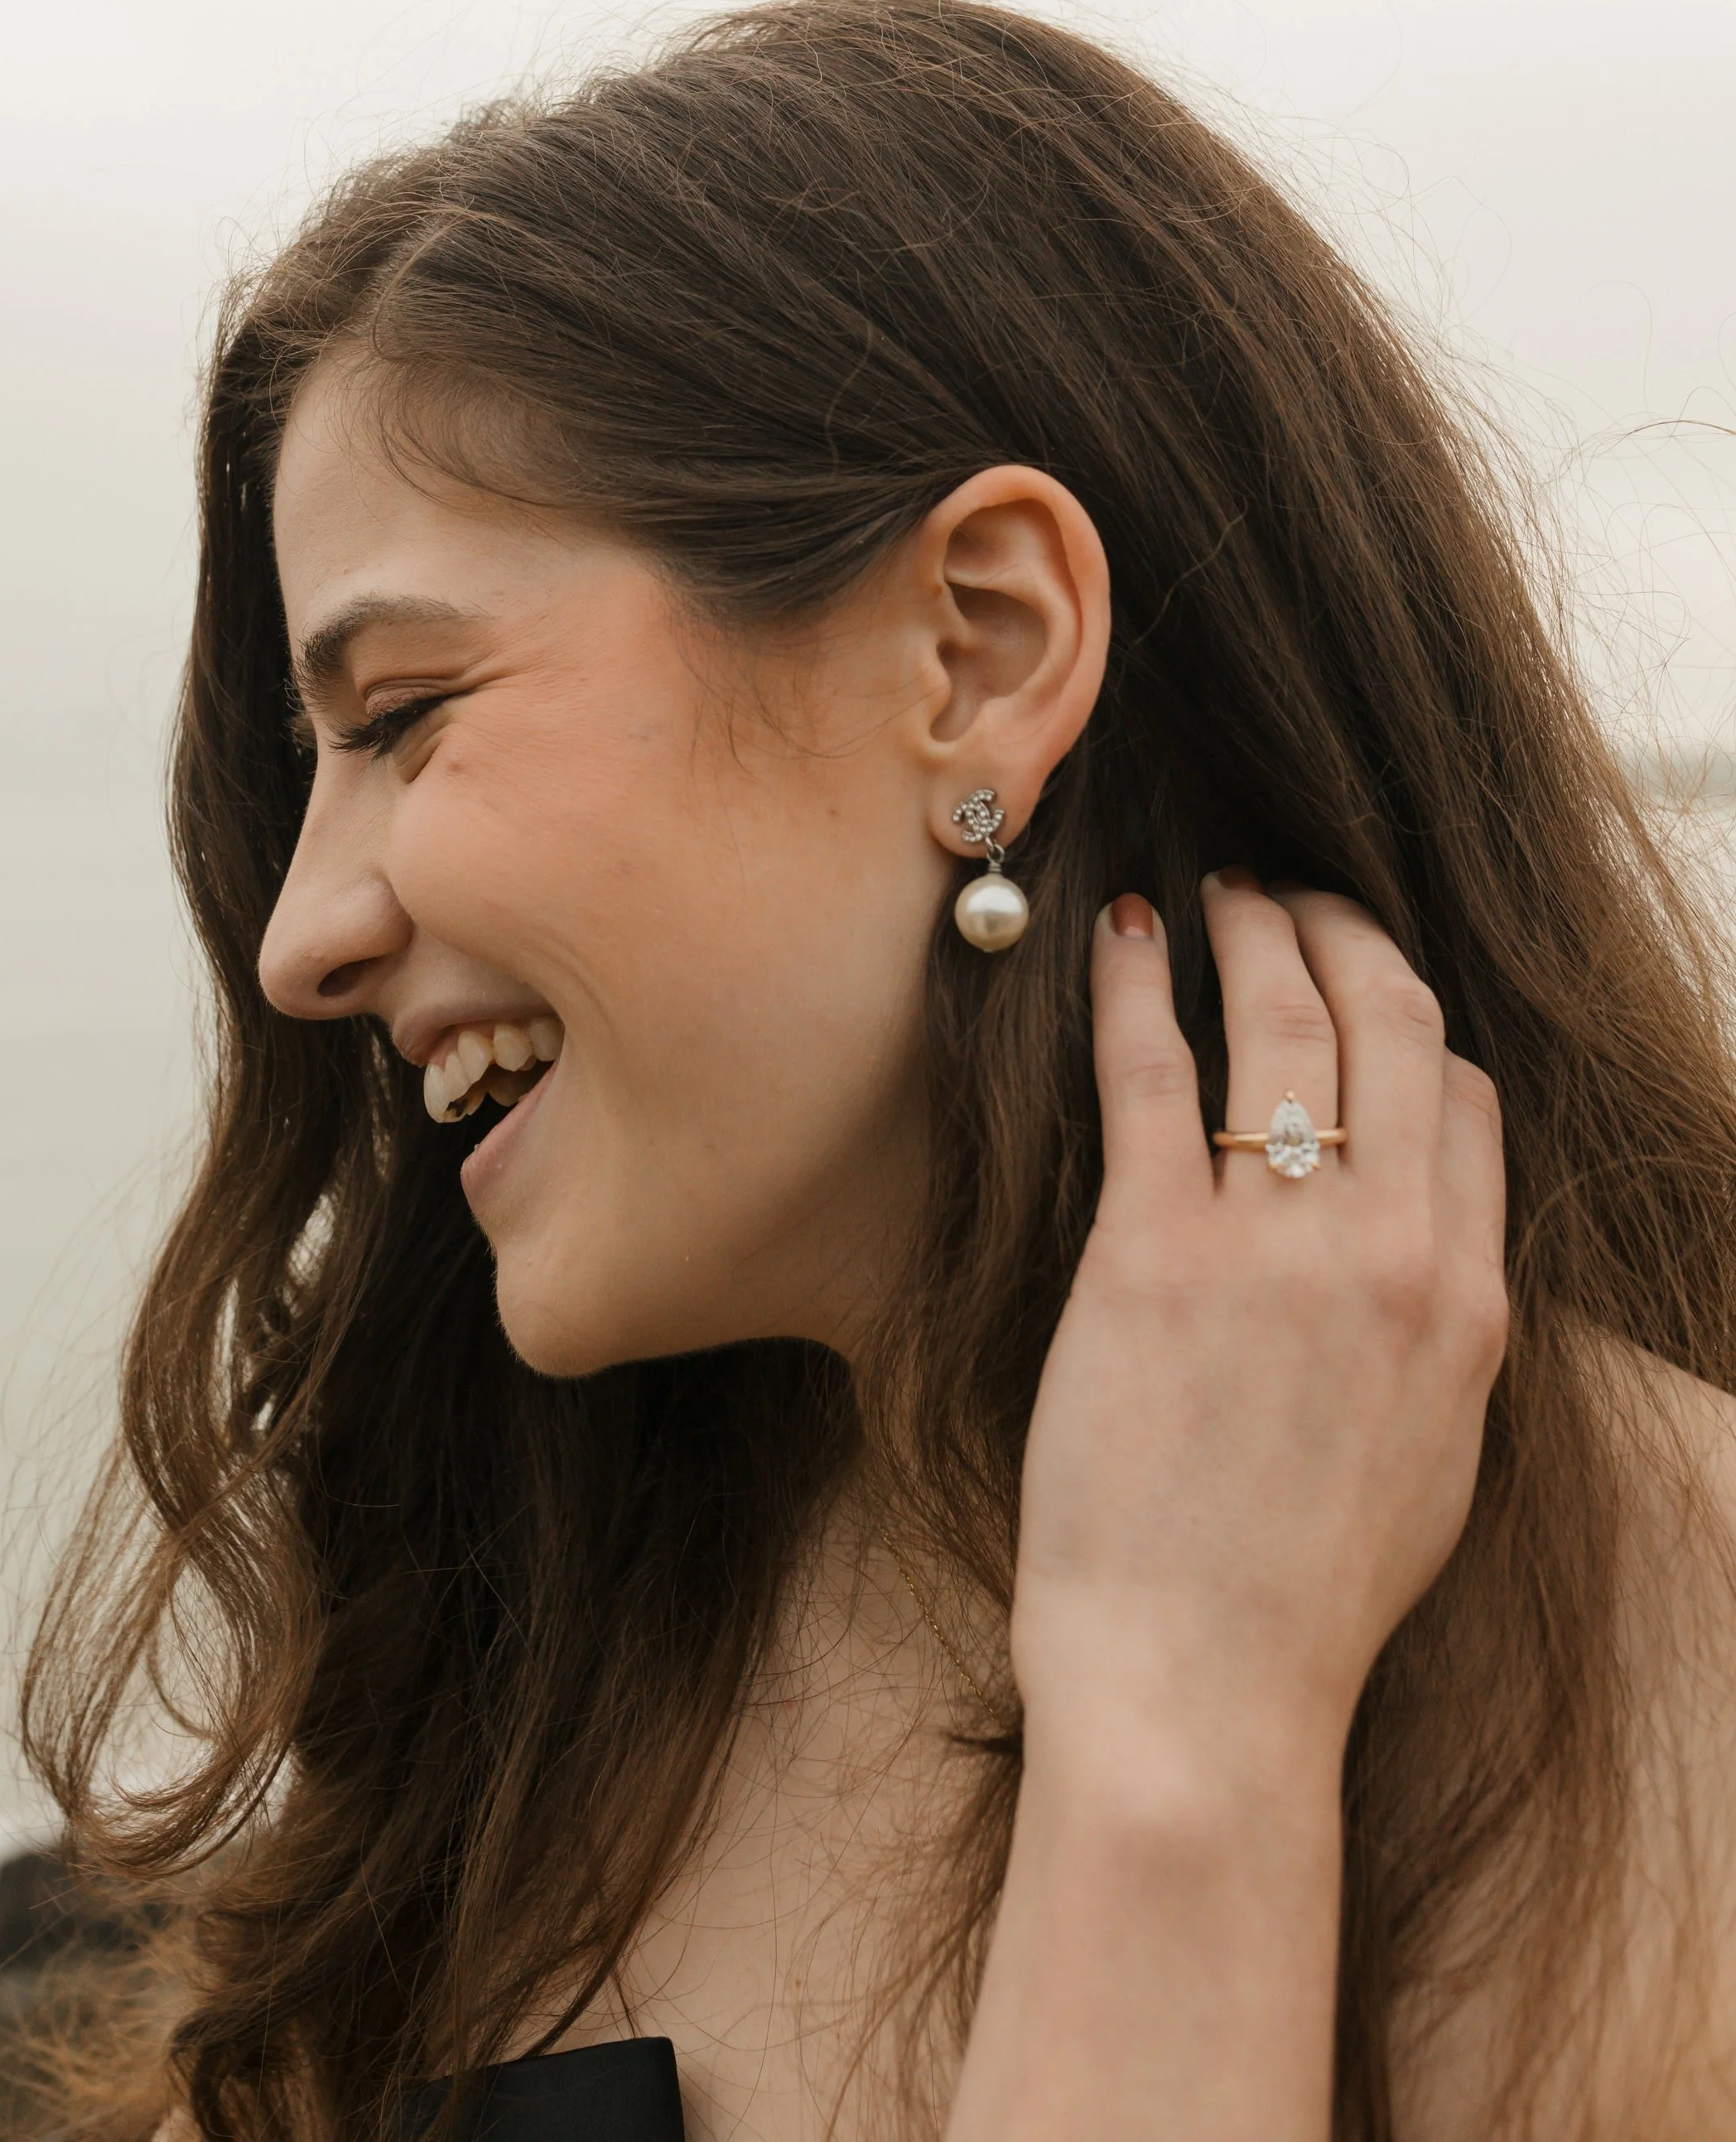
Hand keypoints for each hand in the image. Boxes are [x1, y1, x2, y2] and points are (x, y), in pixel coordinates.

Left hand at [1009, 872, 1507, 1765]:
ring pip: (1281, 1022)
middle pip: (1389, 1024)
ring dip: (1249, 930)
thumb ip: (1437, 1332)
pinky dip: (1131, 985)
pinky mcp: (1152, 1256)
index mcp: (1468, 1305)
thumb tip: (1424, 1246)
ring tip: (1214, 892)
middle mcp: (1391, 1255)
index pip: (1466, 1100)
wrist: (1203, 1689)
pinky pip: (1149, 1073)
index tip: (1358, 984)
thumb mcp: (1430, 1459)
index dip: (1410, 1019)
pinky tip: (1114, 939)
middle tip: (1290, 894)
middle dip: (1341, 930)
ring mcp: (1275, 1250)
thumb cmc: (1300, 1595)